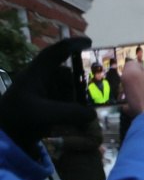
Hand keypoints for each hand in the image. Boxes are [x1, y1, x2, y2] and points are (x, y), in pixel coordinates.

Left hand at [0, 36, 93, 158]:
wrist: (6, 136)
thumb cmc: (18, 118)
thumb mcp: (43, 114)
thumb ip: (70, 113)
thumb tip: (93, 114)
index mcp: (36, 74)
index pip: (54, 53)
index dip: (71, 45)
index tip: (89, 43)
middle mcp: (42, 80)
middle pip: (67, 74)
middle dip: (82, 81)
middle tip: (98, 90)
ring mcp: (46, 93)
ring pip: (70, 89)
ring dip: (80, 99)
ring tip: (90, 110)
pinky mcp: (49, 107)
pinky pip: (68, 103)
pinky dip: (77, 110)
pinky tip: (83, 120)